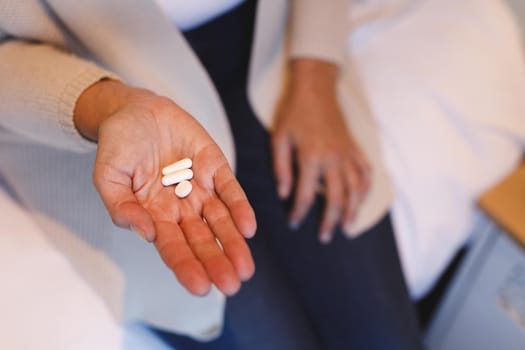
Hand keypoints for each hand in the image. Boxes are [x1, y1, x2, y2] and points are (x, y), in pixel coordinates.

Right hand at [74, 80, 255, 295]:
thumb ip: (121, 206)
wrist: (136, 110)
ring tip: (245, 268)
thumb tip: (145, 233)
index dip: (187, 266)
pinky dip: (240, 207)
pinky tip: (248, 227)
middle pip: (202, 240)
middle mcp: (181, 207)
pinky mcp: (215, 166)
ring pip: (221, 221)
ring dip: (234, 243)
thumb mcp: (108, 176)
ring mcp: (201, 188)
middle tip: (231, 285)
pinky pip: (230, 190)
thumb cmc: (119, 145)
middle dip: (217, 262)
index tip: (200, 287)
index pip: (174, 248)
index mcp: (155, 215)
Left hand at [272, 59, 370, 243]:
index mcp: (311, 157)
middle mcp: (334, 158)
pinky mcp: (355, 147)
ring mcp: (348, 153)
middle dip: (330, 220)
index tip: (294, 223)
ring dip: (352, 210)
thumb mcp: (279, 138)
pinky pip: (367, 172)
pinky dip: (367, 188)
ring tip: (347, 227)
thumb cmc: (293, 112)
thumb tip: (284, 194)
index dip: (299, 212)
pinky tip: (362, 200)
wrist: (316, 87)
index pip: (305, 194)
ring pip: (356, 188)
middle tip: (325, 237)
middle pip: (336, 198)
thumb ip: (281, 167)